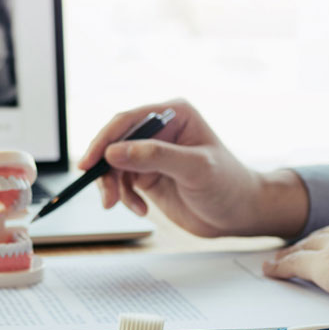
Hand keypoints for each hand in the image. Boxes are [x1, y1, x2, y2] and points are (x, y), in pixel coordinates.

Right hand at [78, 99, 308, 237]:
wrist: (239, 215)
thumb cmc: (228, 186)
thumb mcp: (194, 168)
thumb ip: (155, 157)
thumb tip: (114, 151)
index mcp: (174, 114)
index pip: (128, 120)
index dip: (104, 140)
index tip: (90, 163)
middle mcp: (160, 130)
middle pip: (115, 143)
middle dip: (106, 169)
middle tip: (107, 196)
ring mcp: (152, 154)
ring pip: (114, 165)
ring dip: (113, 187)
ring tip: (121, 206)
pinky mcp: (147, 175)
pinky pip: (122, 183)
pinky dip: (125, 198)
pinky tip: (141, 210)